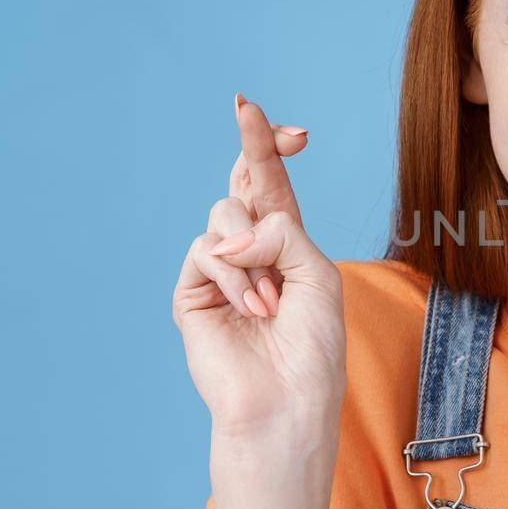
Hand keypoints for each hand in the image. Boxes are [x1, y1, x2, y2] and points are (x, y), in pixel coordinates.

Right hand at [171, 93, 346, 441]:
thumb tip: (231, 229)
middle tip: (250, 110)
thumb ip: (280, 231)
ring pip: (224, 216)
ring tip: (272, 301)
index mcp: (286, 243)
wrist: (286, 398)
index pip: (273, 185)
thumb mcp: (315, 272)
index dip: (272, 149)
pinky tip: (253, 308)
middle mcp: (250, 251)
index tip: (289, 127)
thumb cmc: (312, 344)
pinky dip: (234, 276)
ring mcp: (219, 270)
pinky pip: (206, 252)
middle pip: (242, 182)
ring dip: (254, 254)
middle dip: (253, 144)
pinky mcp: (192, 293)